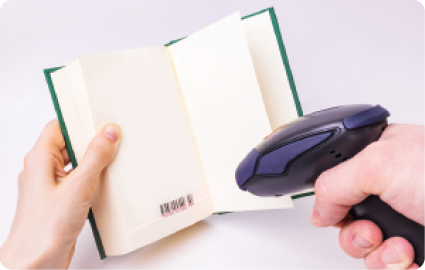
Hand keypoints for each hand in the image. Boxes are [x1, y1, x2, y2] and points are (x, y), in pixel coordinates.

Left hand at [0, 120, 120, 269]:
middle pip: (68, 145)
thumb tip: (108, 133)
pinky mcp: (60, 200)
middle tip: (113, 138)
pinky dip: (92, 178)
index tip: (101, 119)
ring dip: (93, 162)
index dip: (79, 121)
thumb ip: (95, 157)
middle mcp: (42, 170)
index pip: (59, 127)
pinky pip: (77, 180)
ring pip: (74, 163)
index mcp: (39, 159)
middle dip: (91, 142)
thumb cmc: (44, 228)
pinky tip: (106, 182)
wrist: (36, 261)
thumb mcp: (78, 187)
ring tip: (114, 159)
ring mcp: (51, 186)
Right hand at [311, 124, 424, 269]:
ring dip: (373, 249)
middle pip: (345, 215)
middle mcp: (389, 187)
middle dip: (353, 230)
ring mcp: (403, 217)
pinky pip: (384, 262)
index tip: (333, 209)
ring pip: (362, 243)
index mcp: (379, 156)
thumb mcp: (379, 166)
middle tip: (369, 227)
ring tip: (394, 243)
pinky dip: (390, 263)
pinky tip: (407, 255)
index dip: (330, 197)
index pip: (336, 176)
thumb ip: (334, 183)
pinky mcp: (416, 244)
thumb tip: (317, 209)